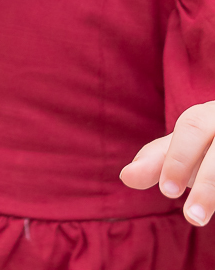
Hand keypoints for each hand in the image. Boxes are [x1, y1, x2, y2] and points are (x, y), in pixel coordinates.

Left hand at [120, 102, 214, 225]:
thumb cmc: (207, 145)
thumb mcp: (183, 150)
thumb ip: (156, 161)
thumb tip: (125, 175)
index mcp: (208, 114)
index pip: (191, 127)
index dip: (178, 158)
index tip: (167, 191)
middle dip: (205, 183)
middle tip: (190, 216)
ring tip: (198, 217)